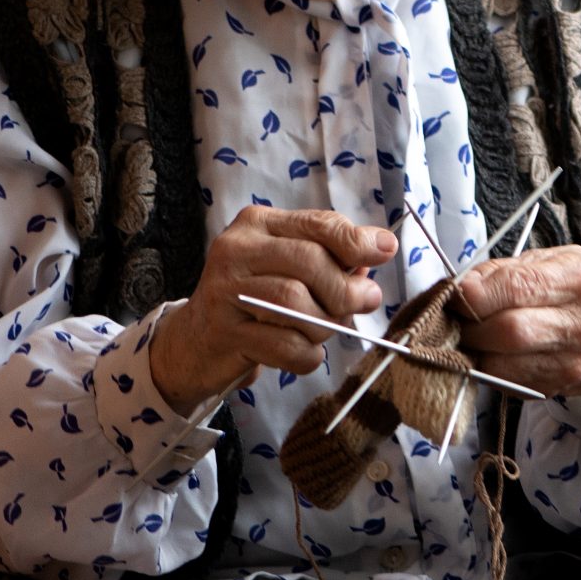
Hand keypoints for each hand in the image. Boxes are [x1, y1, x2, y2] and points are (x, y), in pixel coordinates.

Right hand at [150, 207, 396, 415]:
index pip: (317, 224)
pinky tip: (305, 352)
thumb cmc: (256, 298)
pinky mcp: (223, 331)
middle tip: (365, 302)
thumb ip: (331, 256)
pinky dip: (307, 355)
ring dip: (326, 324)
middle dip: (346, 288)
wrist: (195, 340)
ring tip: (326, 331)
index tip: (385, 252)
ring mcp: (225, 290)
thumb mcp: (288, 265)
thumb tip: (379, 249)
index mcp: (257, 224)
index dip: (356, 240)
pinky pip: (283, 345)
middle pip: (309, 262)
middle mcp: (236, 249)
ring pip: (296, 304)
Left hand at [450, 246, 580, 398]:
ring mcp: (574, 359)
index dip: (476, 294)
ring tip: (468, 337)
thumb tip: (458, 290)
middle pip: (510, 330)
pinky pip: (507, 382)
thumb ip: (501, 272)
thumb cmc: (570, 290)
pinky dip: (487, 369)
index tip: (454, 295)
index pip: (518, 286)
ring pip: (504, 363)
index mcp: (579, 277)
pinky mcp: (558, 385)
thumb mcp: (546, 263)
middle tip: (455, 321)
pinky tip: (489, 354)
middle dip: (471, 327)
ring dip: (474, 352)